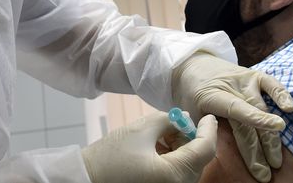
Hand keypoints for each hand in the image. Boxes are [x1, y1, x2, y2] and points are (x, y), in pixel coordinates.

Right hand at [81, 112, 217, 182]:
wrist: (84, 181)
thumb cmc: (108, 158)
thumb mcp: (141, 130)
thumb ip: (168, 120)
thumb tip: (184, 117)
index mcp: (174, 175)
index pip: (205, 149)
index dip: (209, 129)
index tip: (208, 116)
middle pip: (197, 158)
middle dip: (190, 137)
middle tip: (176, 122)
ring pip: (188, 166)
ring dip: (181, 147)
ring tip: (161, 134)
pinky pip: (176, 174)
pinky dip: (173, 159)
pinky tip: (157, 147)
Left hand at [172, 52, 292, 181]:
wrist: (192, 64)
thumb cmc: (189, 94)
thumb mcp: (188, 112)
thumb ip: (202, 129)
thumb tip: (210, 152)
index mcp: (213, 95)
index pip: (237, 107)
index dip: (256, 118)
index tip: (275, 128)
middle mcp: (232, 86)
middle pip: (251, 116)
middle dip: (260, 147)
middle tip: (266, 171)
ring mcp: (244, 79)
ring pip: (262, 106)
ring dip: (271, 135)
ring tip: (276, 158)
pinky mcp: (253, 75)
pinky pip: (271, 84)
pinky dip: (282, 94)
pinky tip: (291, 108)